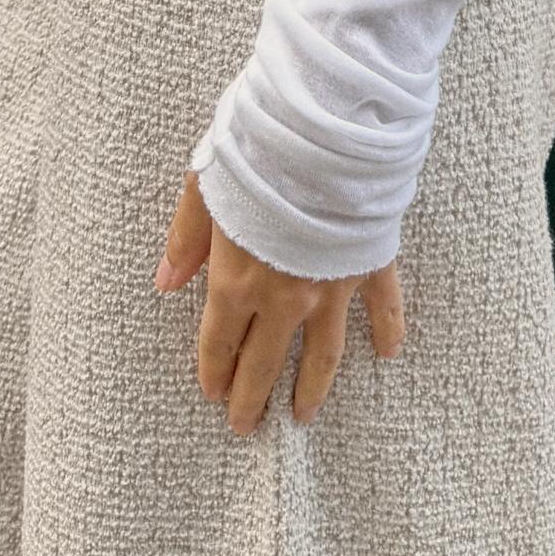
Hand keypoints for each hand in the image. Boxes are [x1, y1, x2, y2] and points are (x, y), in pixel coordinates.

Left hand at [153, 170, 404, 434]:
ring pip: (322, 354)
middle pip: (264, 362)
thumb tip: (165, 282)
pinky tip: (389, 354)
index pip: (219, 343)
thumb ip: (187, 239)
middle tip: (246, 425)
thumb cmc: (257, 151)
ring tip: (303, 415)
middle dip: (251, 397)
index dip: (214, 372)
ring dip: (311, 388)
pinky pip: (383, 307)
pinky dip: (388, 331)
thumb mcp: (205, 185)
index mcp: (237, 279)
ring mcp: (331, 286)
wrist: (322, 130)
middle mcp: (284, 296)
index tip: (212, 394)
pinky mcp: (369, 264)